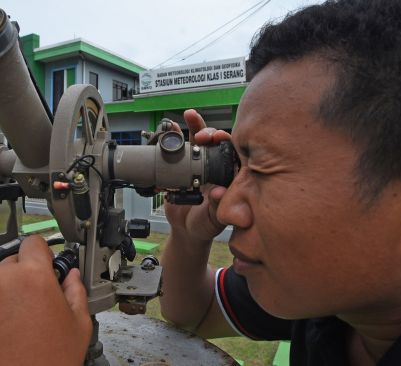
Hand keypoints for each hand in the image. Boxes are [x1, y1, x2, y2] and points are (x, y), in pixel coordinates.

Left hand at [0, 235, 91, 365]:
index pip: (34, 243)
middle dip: (22, 280)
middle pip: (12, 264)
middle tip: (32, 308)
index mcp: (31, 276)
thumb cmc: (45, 365)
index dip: (42, 255)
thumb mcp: (78, 328)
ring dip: (0, 298)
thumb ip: (76, 292)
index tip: (44, 266)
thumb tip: (71, 278)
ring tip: (12, 328)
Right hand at [165, 109, 231, 242]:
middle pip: (214, 142)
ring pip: (197, 141)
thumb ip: (217, 206)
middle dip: (207, 132)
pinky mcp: (182, 167)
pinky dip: (174, 138)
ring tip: (188, 115)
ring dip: (193, 127)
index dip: (225, 141)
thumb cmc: (206, 225)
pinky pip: (179, 150)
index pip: (231, 152)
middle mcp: (214, 167)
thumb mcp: (213, 219)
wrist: (186, 231)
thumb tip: (218, 192)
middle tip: (200, 134)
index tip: (217, 138)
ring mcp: (198, 165)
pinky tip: (170, 128)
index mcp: (228, 176)